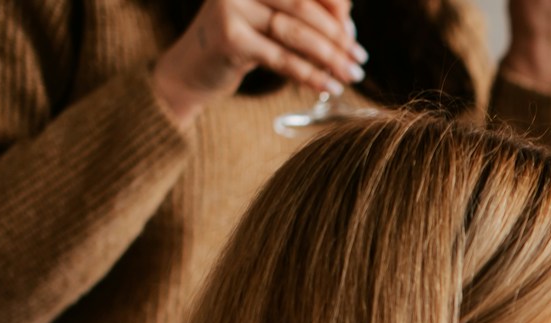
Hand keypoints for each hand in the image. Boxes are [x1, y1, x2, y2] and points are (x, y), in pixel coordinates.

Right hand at [152, 0, 368, 127]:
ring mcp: (231, 6)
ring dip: (330, 58)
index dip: (336, 9)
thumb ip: (302, 16)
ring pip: (296, 34)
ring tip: (351, 75)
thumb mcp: (270, 22)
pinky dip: (310, 75)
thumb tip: (349, 24)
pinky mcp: (229, 37)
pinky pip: (282, 58)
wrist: (191, 71)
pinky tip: (329, 87)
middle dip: (338, 37)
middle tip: (359, 60)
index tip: (353, 35)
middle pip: (304, 9)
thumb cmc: (240, 43)